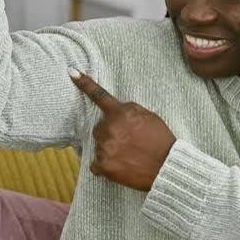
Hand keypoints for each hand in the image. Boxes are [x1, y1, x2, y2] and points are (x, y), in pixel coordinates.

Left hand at [69, 68, 176, 191]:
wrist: (167, 167)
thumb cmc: (161, 141)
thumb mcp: (150, 116)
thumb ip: (131, 110)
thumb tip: (118, 110)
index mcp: (120, 113)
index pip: (100, 96)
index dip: (85, 83)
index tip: (72, 72)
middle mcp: (108, 128)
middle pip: (99, 128)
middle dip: (110, 133)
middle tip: (128, 143)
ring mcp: (104, 147)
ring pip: (99, 147)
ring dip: (109, 150)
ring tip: (128, 156)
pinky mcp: (103, 166)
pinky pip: (96, 165)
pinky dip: (105, 167)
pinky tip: (121, 167)